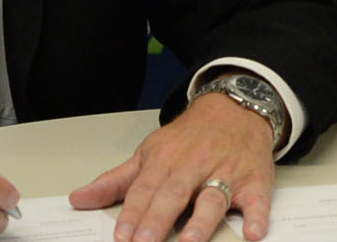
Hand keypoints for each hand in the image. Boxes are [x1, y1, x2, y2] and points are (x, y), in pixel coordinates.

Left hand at [69, 92, 276, 241]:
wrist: (236, 107)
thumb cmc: (189, 137)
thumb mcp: (150, 151)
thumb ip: (116, 180)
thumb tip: (78, 199)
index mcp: (165, 159)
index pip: (145, 189)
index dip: (132, 213)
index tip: (121, 236)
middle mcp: (194, 166)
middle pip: (174, 194)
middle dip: (158, 220)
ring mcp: (226, 173)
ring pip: (212, 199)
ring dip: (202, 221)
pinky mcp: (255, 181)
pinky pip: (258, 199)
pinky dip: (258, 215)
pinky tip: (254, 232)